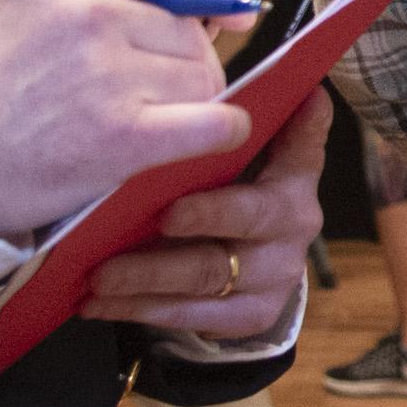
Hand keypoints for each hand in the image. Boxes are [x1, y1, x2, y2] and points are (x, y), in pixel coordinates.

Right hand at [0, 0, 255, 242]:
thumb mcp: (21, 5)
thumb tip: (187, 9)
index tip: (230, 9)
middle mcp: (88, 9)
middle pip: (189, 30)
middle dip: (187, 63)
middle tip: (154, 93)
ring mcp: (106, 71)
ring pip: (202, 78)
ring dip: (191, 102)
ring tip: (145, 120)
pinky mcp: (121, 133)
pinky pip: (212, 123)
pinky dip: (222, 130)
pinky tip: (208, 135)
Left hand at [79, 91, 327, 342]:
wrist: (262, 259)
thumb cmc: (244, 186)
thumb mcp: (266, 152)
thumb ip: (274, 121)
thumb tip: (308, 89)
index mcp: (296, 182)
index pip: (289, 164)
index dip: (255, 156)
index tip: (209, 156)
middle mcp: (294, 232)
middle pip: (242, 224)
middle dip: (196, 220)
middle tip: (149, 219)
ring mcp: (272, 279)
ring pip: (206, 278)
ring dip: (148, 276)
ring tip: (98, 274)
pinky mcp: (248, 316)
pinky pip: (189, 317)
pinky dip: (138, 310)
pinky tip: (97, 303)